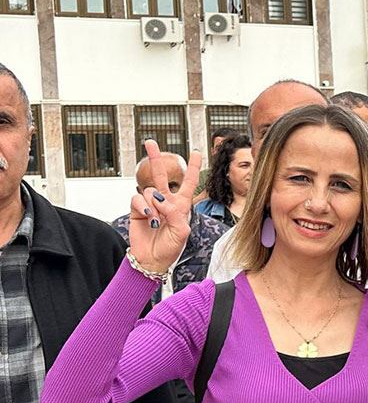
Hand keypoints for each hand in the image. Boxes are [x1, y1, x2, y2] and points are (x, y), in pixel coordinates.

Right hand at [127, 140, 202, 272]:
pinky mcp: (136, 209)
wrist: (152, 260)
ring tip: (156, 221)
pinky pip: (137, 198)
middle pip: (162, 175)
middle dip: (156, 158)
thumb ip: (175, 213)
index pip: (188, 183)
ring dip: (153, 204)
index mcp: (181, 206)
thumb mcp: (182, 232)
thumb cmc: (170, 248)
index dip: (192, 167)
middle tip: (150, 142)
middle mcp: (166, 202)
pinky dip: (143, 206)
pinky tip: (148, 217)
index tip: (196, 152)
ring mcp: (150, 204)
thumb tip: (160, 198)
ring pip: (149, 190)